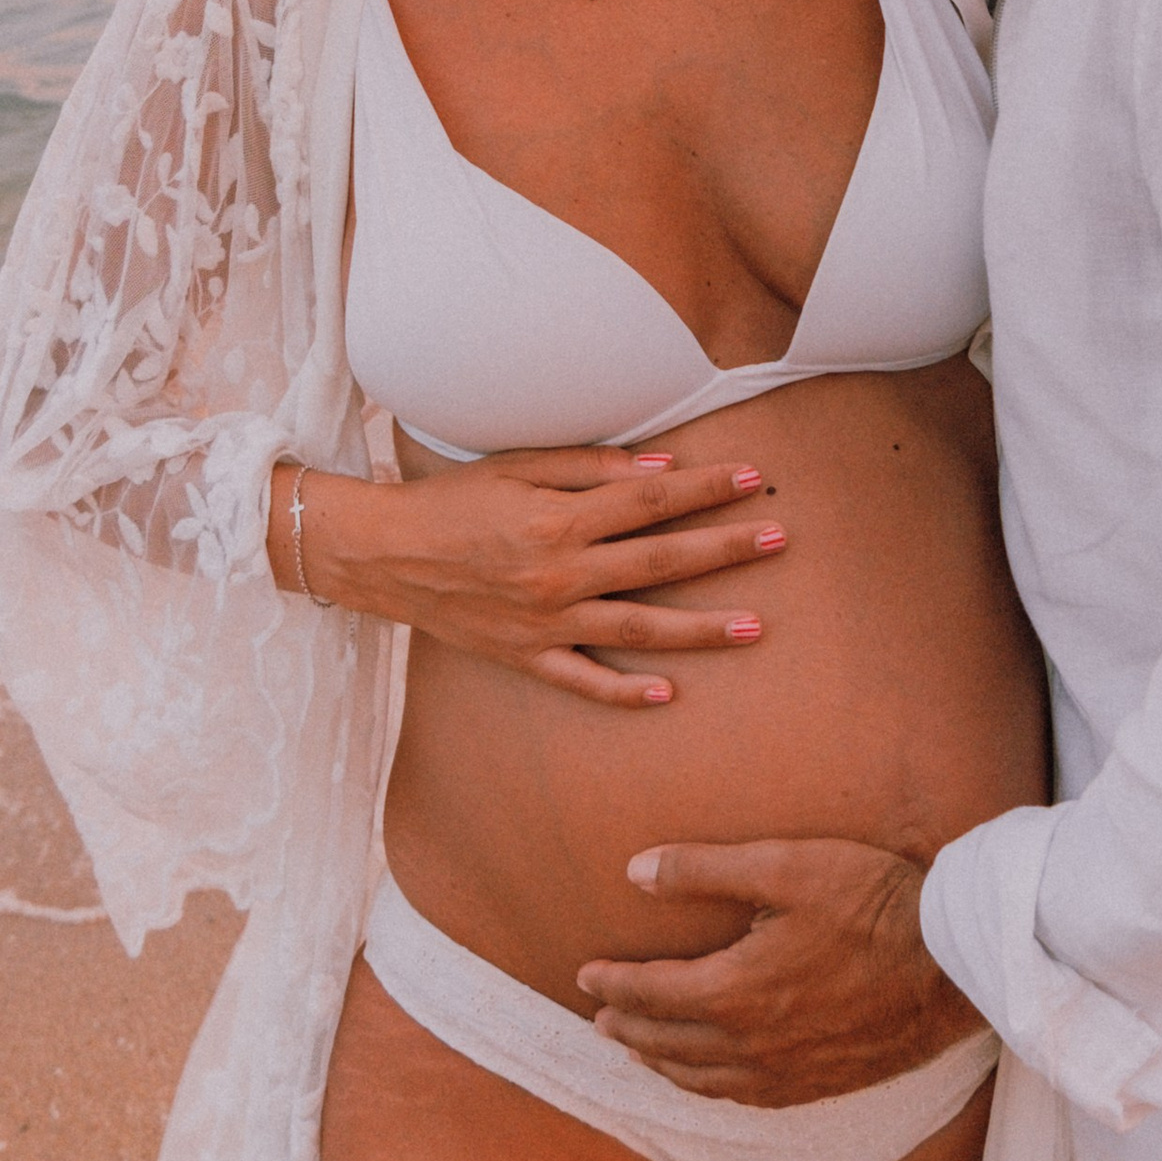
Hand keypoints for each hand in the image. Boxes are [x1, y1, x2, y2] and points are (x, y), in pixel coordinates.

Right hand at [272, 447, 785, 707]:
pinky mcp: (525, 657)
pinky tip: (667, 694)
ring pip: (638, 630)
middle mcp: (558, 574)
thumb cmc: (451, 500)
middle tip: (779, 539)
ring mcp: (544, 623)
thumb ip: (592, 468)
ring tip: (755, 626)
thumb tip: (663, 470)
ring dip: (701, 629)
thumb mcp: (517, 466)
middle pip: (660, 563)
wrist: (382, 554)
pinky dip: (624, 692)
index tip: (752, 479)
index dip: (705, 489)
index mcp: (557, 519)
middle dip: (726, 550)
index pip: (651, 501)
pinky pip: (582, 681)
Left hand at [577, 836, 979, 1101]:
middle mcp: (750, 1044)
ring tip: (637, 1052)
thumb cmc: (873, 904)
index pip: (649, 993)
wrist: (952, 966)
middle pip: (665, 1043)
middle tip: (599, 1017)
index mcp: (733, 990)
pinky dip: (706, 1089)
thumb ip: (704, 870)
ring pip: (699, 1079)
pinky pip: (742, 1099)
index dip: (611, 984)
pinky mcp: (817, 1086)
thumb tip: (635, 871)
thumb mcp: (785, 866)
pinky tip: (706, 1080)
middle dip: (625, 1027)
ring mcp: (784, 1073)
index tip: (584, 975)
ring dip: (659, 1064)